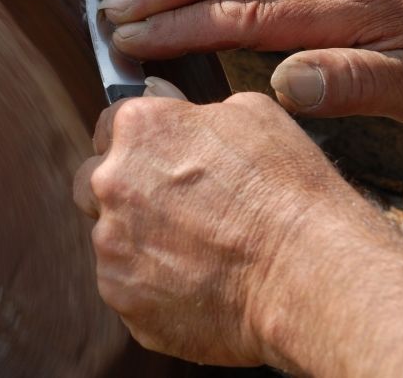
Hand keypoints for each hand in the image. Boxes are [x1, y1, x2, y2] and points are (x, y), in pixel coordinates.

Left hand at [73, 78, 360, 366]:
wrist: (307, 275)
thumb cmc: (289, 192)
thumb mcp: (254, 116)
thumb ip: (195, 110)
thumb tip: (171, 105)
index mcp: (139, 130)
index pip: (110, 125)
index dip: (138, 141)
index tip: (157, 156)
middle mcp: (111, 183)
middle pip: (95, 182)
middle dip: (126, 191)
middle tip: (176, 208)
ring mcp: (112, 246)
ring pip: (111, 239)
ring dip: (140, 241)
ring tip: (199, 252)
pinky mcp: (123, 298)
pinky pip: (127, 286)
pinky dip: (153, 286)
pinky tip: (199, 283)